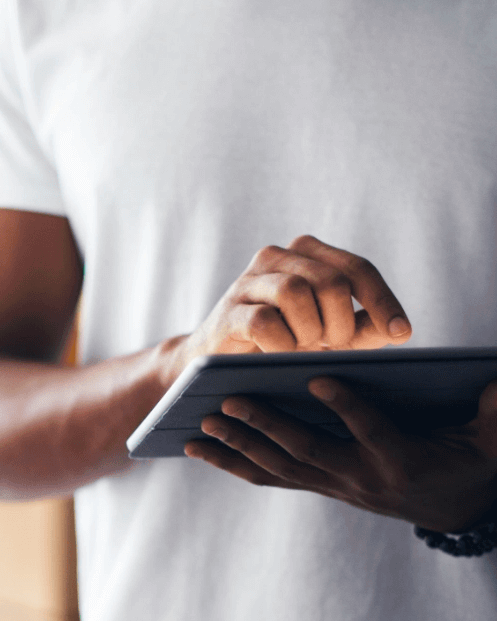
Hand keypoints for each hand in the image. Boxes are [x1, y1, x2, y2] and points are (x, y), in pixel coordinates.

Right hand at [166, 234, 411, 377]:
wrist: (218, 365)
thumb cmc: (279, 346)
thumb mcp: (328, 336)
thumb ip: (363, 329)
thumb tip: (398, 330)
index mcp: (307, 255)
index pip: (357, 268)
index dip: (382, 301)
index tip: (401, 334)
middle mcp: (277, 257)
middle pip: (331, 281)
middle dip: (341, 322)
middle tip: (332, 347)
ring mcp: (248, 282)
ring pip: (296, 291)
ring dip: (309, 331)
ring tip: (303, 349)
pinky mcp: (227, 312)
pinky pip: (264, 321)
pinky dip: (281, 344)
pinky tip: (280, 355)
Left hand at [185, 377, 496, 532]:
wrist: (456, 504)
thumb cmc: (472, 455)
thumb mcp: (491, 435)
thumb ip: (493, 410)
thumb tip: (496, 378)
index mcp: (403, 460)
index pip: (373, 430)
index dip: (348, 405)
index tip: (320, 376)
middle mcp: (362, 479)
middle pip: (308, 450)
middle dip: (266, 426)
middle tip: (229, 401)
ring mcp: (336, 486)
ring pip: (279, 468)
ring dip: (238, 447)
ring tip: (201, 426)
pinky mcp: (320, 486)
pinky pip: (270, 476)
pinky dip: (233, 463)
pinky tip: (202, 449)